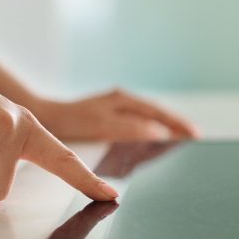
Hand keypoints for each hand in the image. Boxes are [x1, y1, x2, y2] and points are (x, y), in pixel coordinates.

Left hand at [30, 89, 198, 142]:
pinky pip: (137, 122)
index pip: (158, 113)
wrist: (43, 118)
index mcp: (123, 100)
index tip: (194, 135)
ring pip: (148, 117)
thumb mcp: (102, 126)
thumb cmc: (70, 121)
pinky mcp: (107, 117)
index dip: (177, 124)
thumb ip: (130, 128)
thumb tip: (158, 131)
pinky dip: (150, 130)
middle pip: (156, 113)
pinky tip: (152, 139)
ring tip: (180, 137)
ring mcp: (115, 108)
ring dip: (165, 126)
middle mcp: (122, 101)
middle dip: (176, 124)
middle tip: (194, 136)